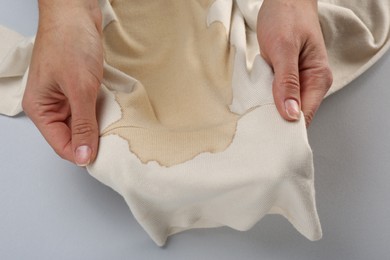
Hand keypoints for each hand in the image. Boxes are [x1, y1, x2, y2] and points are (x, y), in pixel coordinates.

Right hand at [22, 0, 102, 165]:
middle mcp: (51, 106)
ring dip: (99, 125)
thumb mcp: (79, 89)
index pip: (61, 145)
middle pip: (73, 136)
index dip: (82, 153)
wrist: (76, 12)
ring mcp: (65, 97)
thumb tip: (83, 156)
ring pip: (83, 123)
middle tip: (114, 140)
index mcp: (41, 109)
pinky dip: (102, 112)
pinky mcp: (79, 88)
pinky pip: (90, 109)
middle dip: (92, 140)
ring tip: (115, 125)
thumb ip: (83, 125)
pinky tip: (113, 112)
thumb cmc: (70, 43)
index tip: (105, 156)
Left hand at [257, 0, 332, 125]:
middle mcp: (310, 84)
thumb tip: (291, 114)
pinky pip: (275, 96)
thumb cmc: (287, 17)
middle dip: (276, 123)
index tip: (269, 137)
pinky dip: (265, 100)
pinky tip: (254, 103)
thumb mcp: (284, 48)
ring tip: (252, 118)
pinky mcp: (285, 77)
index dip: (288, 128)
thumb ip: (287, 82)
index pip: (305, 116)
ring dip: (269, 112)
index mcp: (317, 79)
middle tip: (256, 130)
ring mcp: (297, 81)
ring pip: (284, 107)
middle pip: (295, 116)